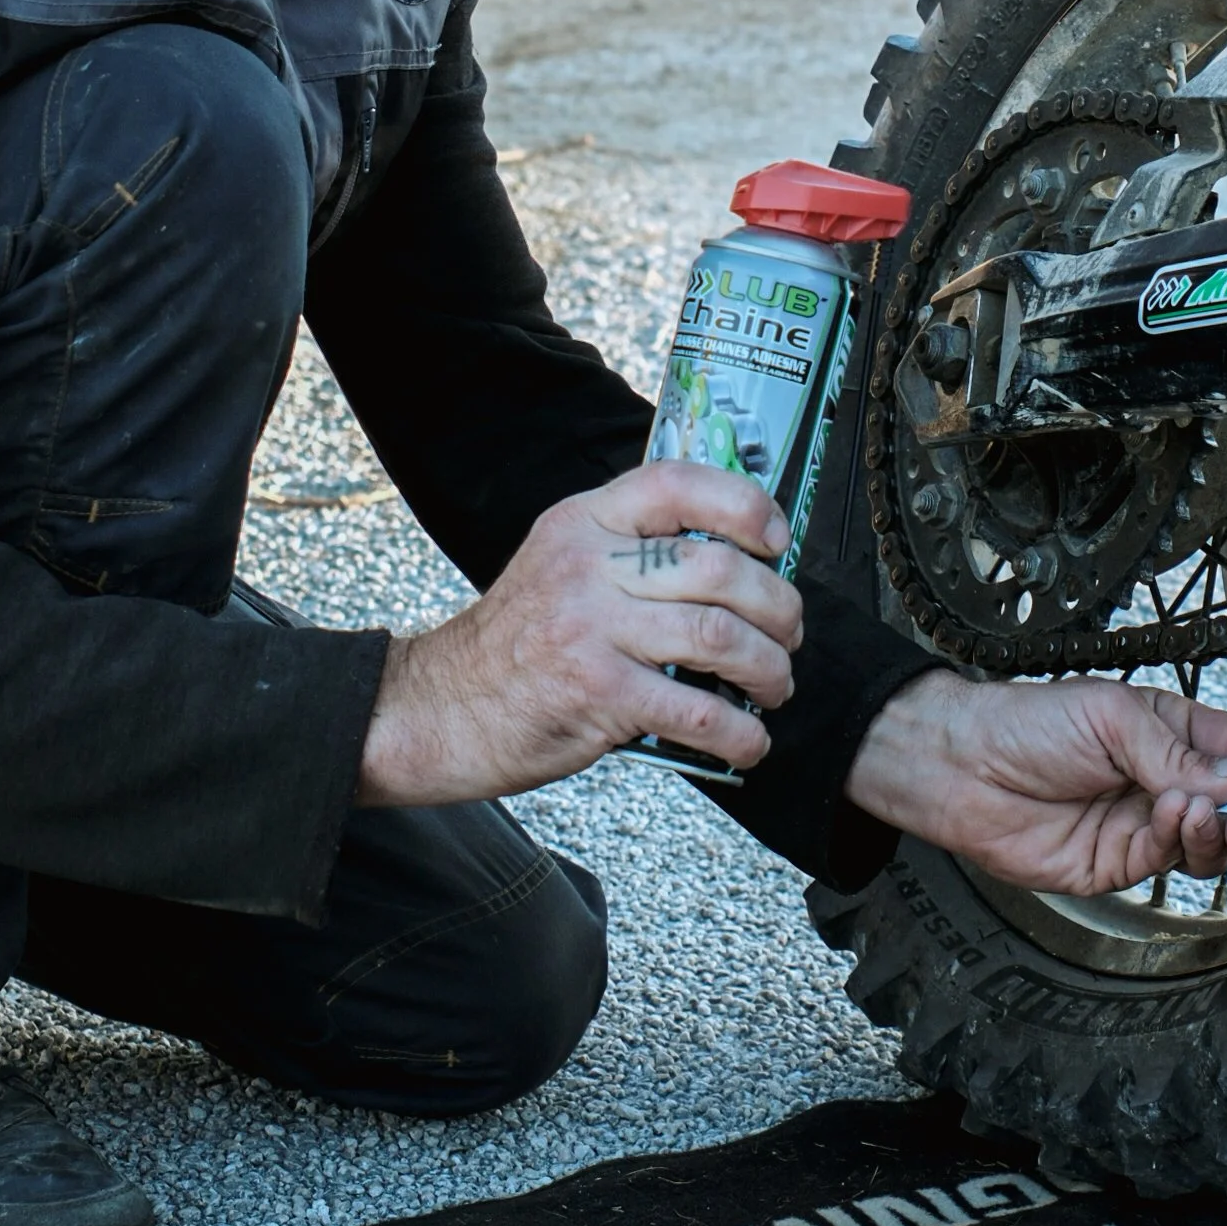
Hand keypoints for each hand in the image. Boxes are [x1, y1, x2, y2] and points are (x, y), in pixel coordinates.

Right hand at [355, 462, 800, 806]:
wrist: (437, 709)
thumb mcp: (558, 566)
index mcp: (582, 523)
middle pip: (719, 567)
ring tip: (774, 686)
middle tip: (788, 635)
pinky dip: (740, 732)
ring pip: (720, 635)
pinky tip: (748, 741)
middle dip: (778, 607)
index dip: (744, 505)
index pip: (677, 484)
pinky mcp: (596, 694)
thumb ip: (626, 553)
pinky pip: (696, 709)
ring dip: (768, 668)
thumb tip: (730, 563)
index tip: (777, 542)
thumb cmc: (513, 646)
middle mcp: (588, 566)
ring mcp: (590, 629)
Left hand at [845, 668, 1226, 895]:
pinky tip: (1169, 813)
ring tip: (1198, 807)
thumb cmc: (1025, 722)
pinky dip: (1177, 840)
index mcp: (1169, 732)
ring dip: (1215, 829)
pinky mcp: (1116, 865)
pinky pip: (1165, 863)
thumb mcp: (1110, 715)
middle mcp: (1162, 781)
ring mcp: (1141, 825)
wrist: (959, 766)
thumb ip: (1176, 751)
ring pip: (1206, 843)